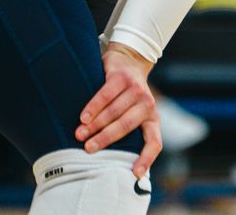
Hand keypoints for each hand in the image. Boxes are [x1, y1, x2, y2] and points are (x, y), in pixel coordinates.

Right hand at [76, 43, 160, 177]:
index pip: (155, 142)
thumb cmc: (128, 97)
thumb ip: (130, 132)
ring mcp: (136, 88)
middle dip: (104, 139)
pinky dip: (93, 107)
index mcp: (153, 118)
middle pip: (125, 126)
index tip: (135, 174)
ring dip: (94, 124)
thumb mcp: (136, 113)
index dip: (146, 159)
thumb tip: (120, 164)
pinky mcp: (122, 77)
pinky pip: (105, 95)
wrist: (130, 61)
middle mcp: (147, 104)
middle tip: (88, 149)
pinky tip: (83, 116)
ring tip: (80, 134)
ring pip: (113, 111)